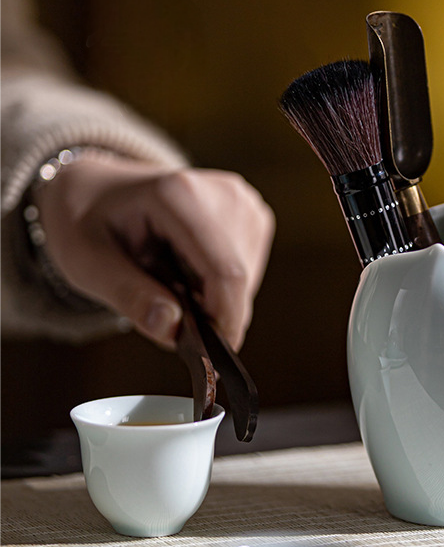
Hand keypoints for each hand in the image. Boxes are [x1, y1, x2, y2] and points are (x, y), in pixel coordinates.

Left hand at [33, 151, 274, 349]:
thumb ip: (128, 294)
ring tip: (168, 283)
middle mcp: (225, 194)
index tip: (208, 358)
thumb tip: (172, 328)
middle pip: (239, 280)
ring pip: (248, 280)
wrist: (99, 188)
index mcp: (181, 195)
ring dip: (214, 300)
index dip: (224, 320)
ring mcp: (244, 203)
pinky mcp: (253, 216)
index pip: (226, 272)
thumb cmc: (88, 219)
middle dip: (210, 313)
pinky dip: (219, 287)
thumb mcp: (86, 261)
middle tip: (161, 310)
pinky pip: (248, 272)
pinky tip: (187, 272)